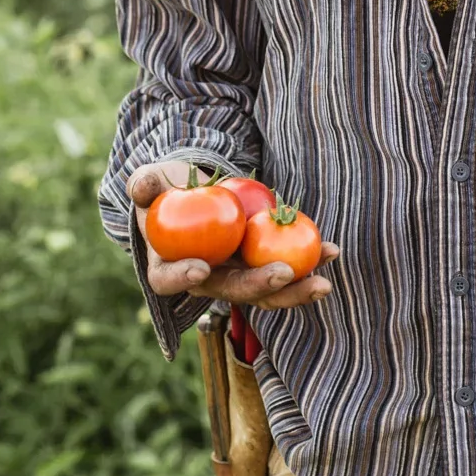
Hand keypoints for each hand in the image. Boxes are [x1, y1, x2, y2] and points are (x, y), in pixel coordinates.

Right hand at [127, 161, 337, 312]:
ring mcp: (237, 276)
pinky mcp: (262, 266)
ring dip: (295, 289)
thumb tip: (143, 186)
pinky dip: (310, 261)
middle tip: (284, 274)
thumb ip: (145, 185)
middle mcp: (207, 281)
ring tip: (322, 281)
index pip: (170, 280)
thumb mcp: (151, 182)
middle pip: (231, 293)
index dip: (182, 277)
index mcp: (169, 267)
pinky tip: (331, 251)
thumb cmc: (166, 189)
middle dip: (259, 288)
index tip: (200, 266)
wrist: (195, 193)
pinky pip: (288, 269)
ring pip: (265, 292)